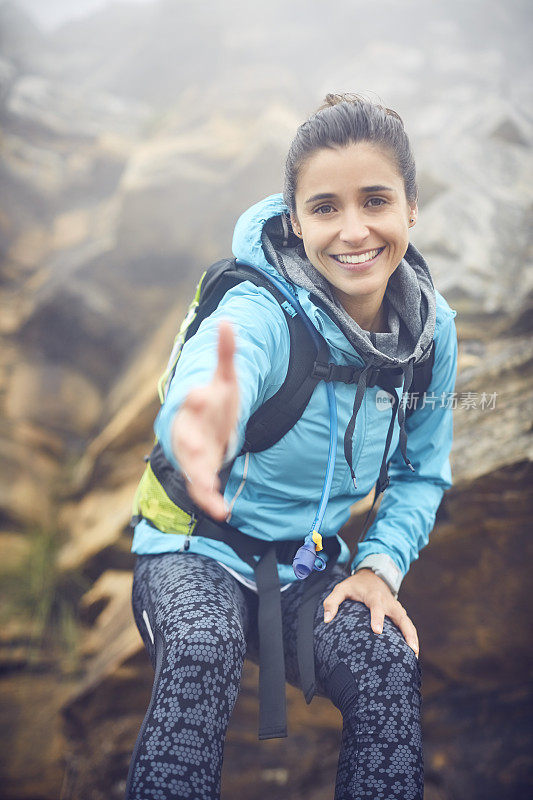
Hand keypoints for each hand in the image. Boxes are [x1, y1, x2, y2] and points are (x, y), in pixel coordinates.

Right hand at [171, 320, 238, 519]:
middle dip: (192, 446)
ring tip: (211, 493)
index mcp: (196, 405)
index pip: (193, 399)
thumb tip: (228, 321)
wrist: (206, 424)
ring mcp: (194, 453)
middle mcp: (190, 430)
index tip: (201, 392)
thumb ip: (226, 353)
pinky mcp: (201, 471)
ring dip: (200, 480)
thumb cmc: (216, 400)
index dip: (196, 397)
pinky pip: (201, 488)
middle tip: (202, 454)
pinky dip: (210, 499)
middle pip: (186, 438)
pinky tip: (224, 510)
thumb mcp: (226, 377)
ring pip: (191, 467)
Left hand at [322, 568, 418, 657]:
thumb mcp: (341, 588)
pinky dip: (412, 636)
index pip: (376, 606)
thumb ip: (332, 602)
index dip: (377, 618)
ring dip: (412, 637)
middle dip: (406, 632)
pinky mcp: (400, 613)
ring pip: (407, 622)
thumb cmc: (355, 585)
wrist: (372, 575)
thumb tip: (327, 620)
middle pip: (400, 616)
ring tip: (414, 655)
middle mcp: (388, 602)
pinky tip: (413, 652)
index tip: (377, 631)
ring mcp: (396, 607)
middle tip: (410, 649)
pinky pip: (408, 625)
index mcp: (373, 595)